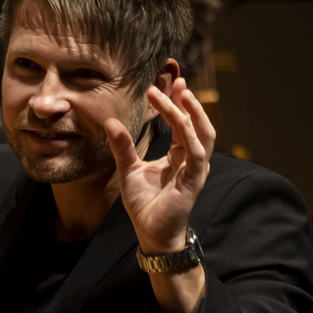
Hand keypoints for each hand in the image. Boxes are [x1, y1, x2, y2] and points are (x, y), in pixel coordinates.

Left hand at [107, 77, 214, 253]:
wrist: (151, 233)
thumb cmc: (145, 204)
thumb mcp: (128, 170)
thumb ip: (122, 146)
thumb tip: (111, 121)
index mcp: (179, 155)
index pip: (183, 122)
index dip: (177, 102)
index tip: (169, 82)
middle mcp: (191, 159)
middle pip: (195, 123)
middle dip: (187, 101)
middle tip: (176, 80)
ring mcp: (195, 169)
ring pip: (202, 133)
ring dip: (193, 112)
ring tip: (182, 93)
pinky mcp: (193, 180)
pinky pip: (197, 153)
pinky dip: (192, 135)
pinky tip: (181, 119)